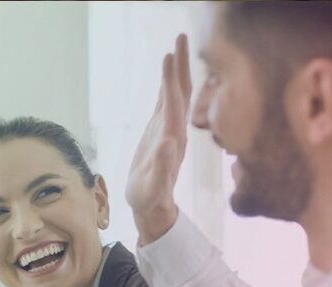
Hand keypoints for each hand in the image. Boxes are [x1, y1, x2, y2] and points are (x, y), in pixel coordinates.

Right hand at [125, 33, 191, 243]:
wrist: (153, 206)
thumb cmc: (150, 199)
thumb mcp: (153, 186)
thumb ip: (162, 167)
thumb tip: (168, 143)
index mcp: (172, 138)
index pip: (173, 102)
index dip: (170, 80)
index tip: (168, 56)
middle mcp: (174, 129)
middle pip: (180, 90)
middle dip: (180, 64)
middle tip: (181, 35)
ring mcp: (168, 128)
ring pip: (175, 93)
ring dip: (176, 69)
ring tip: (176, 45)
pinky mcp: (160, 131)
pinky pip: (166, 102)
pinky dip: (167, 84)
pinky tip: (167, 73)